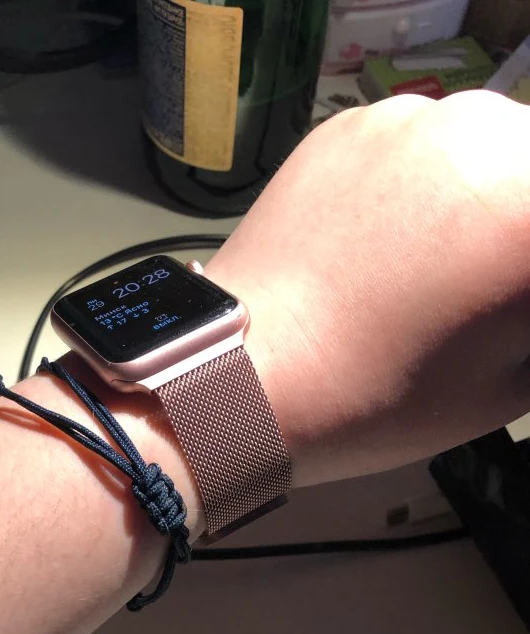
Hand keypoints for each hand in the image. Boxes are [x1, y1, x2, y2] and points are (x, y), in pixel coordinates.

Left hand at [207, 91, 529, 485]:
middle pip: (528, 176)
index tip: (509, 304)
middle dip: (518, 227)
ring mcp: (405, 119)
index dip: (523, 281)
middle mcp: (484, 134)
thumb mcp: (511, 383)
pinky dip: (412, 181)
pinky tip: (375, 235)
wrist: (247, 371)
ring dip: (476, 193)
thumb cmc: (375, 398)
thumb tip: (518, 283)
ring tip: (425, 260)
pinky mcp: (344, 125)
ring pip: (481, 147)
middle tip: (478, 284)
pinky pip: (411, 143)